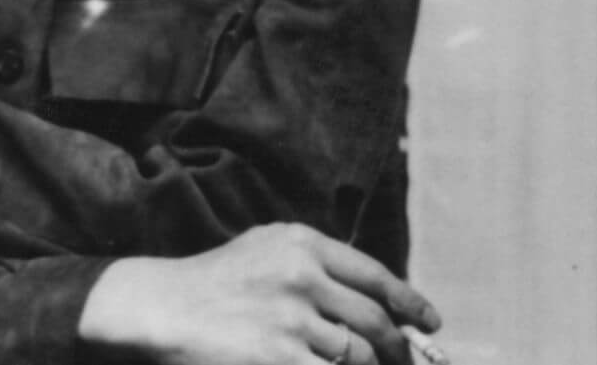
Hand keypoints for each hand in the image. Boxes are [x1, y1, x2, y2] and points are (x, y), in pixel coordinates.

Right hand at [77, 223, 441, 364]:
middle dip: (398, 350)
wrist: (166, 307)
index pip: (375, 276)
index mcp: (301, 243)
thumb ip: (316, 263)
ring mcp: (291, 320)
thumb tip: (377, 296)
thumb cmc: (217, 280)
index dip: (411, 304)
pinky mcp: (279, 358)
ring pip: (359, 356)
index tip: (430, 324)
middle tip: (403, 361)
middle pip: (375, 321)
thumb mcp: (265, 248)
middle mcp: (301, 276)